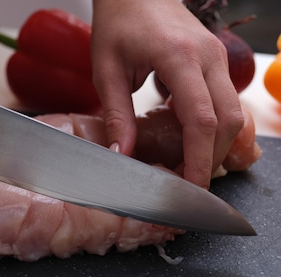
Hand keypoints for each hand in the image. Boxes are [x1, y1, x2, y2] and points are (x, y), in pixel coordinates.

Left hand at [91, 0, 243, 187]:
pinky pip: (226, 101)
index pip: (201, 119)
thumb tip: (121, 155)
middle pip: (227, 121)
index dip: (199, 159)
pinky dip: (214, 127)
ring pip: (234, 113)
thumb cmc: (118, 25)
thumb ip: (116, 115)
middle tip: (187, 184)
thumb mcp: (106, 71)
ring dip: (216, 145)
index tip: (190, 187)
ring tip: (188, 167)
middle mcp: (208, 57)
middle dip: (211, 158)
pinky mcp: (216, 61)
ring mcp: (217, 58)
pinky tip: (190, 142)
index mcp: (179, 58)